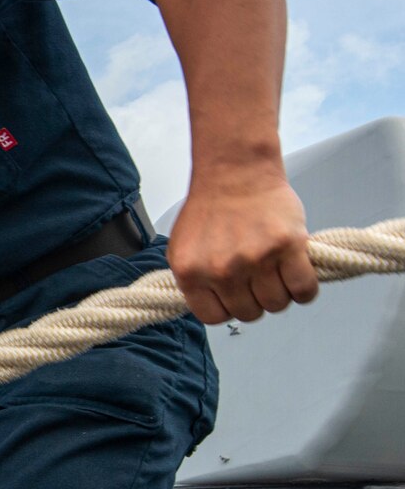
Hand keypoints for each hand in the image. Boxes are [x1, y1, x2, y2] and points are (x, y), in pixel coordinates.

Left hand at [167, 174, 317, 323]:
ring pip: (277, 304)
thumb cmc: (210, 208)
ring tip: (276, 272)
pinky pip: (304, 289)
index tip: (234, 296)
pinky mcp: (288, 246)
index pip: (214, 317)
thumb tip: (211, 306)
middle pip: (249, 313)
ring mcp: (255, 259)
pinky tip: (298, 274)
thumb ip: (195, 281)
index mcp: (191, 272)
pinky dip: (305, 289)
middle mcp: (221, 270)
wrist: (234, 172)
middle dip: (255, 300)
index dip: (228, 308)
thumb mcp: (183, 248)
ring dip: (281, 293)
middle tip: (258, 279)